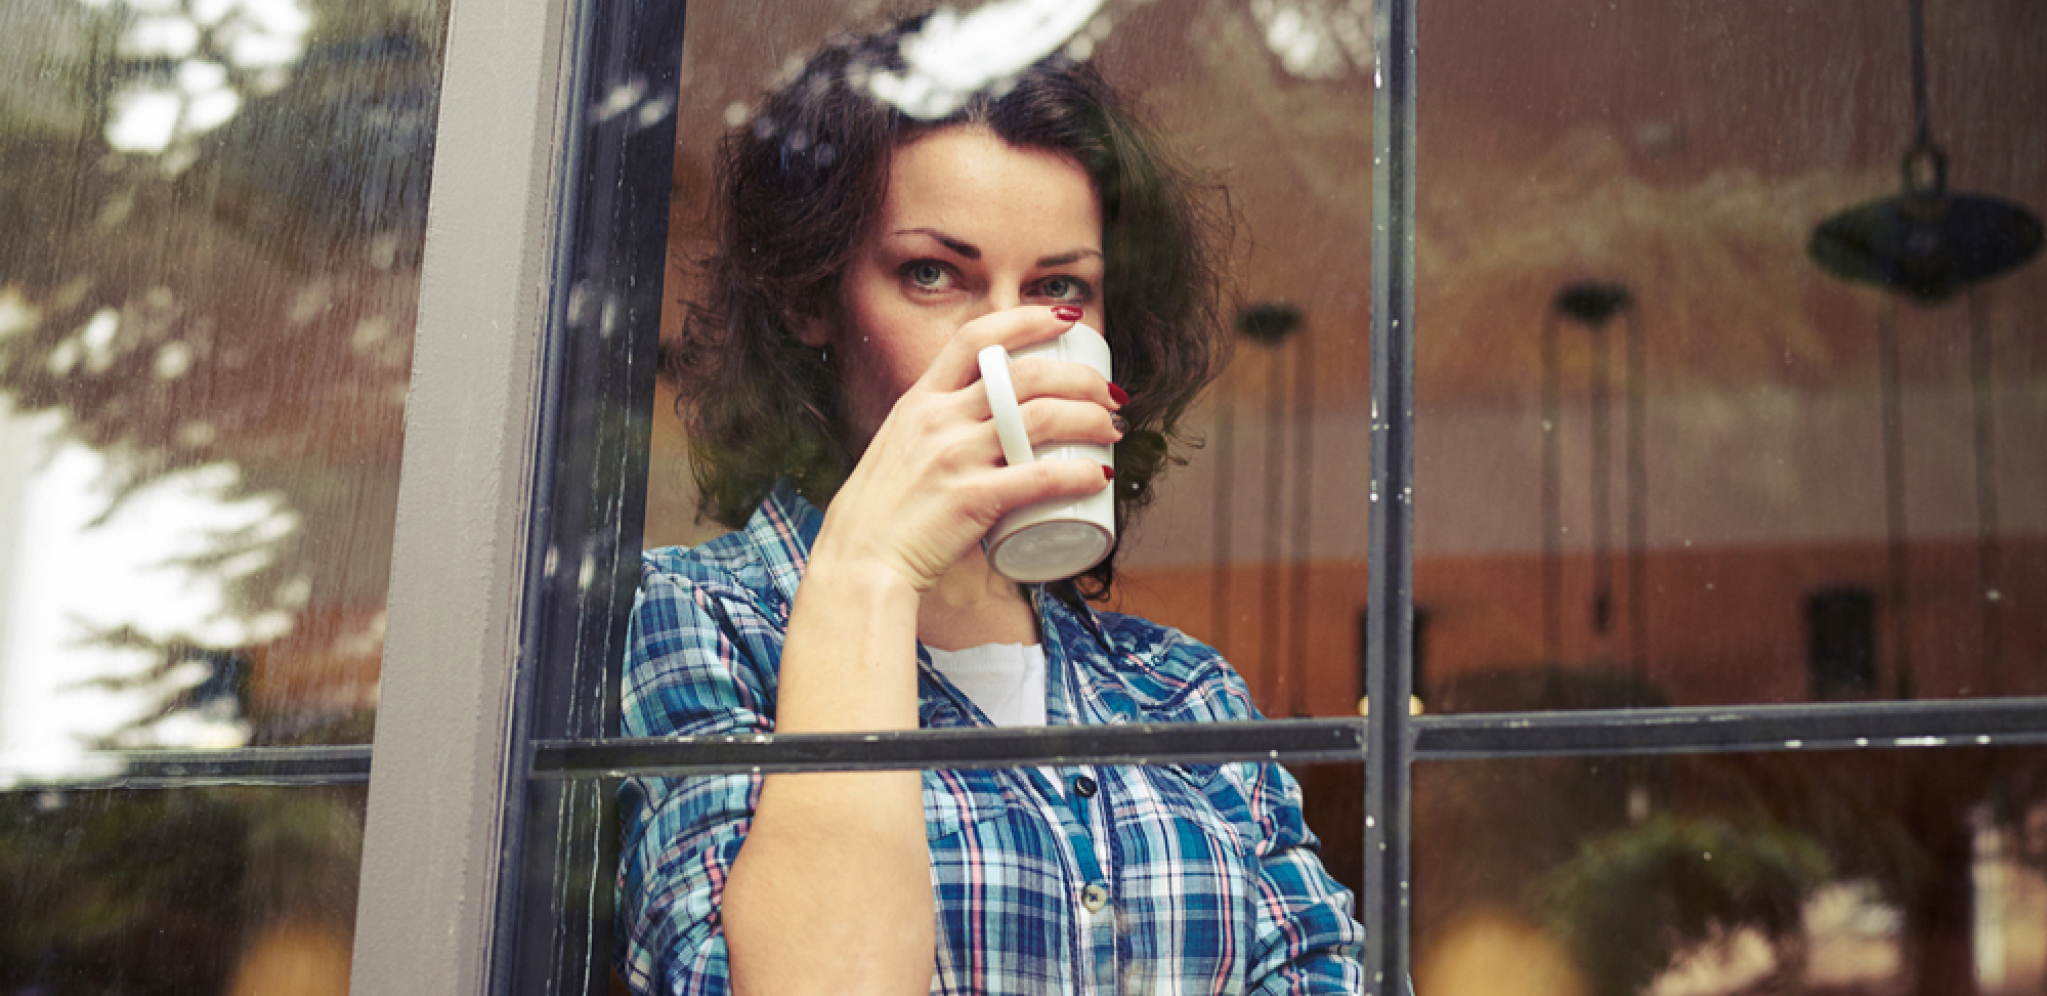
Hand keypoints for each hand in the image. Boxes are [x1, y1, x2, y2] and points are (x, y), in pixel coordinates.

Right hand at [813, 306, 1122, 592]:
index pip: (977, 337)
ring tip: (1113, 429)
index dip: (1029, 318)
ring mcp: (954, 457)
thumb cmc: (881, 513)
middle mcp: (938, 419)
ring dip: (1091, 418)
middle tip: (1109, 395)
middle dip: (1081, 378)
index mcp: (919, 399)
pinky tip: (1100, 476)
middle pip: (1026, 374)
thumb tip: (984, 422)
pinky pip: (1040, 478)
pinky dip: (1078, 474)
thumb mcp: (900, 447)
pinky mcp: (971, 499)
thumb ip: (935, 429)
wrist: (858, 563)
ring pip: (1042, 418)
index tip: (1069, 318)